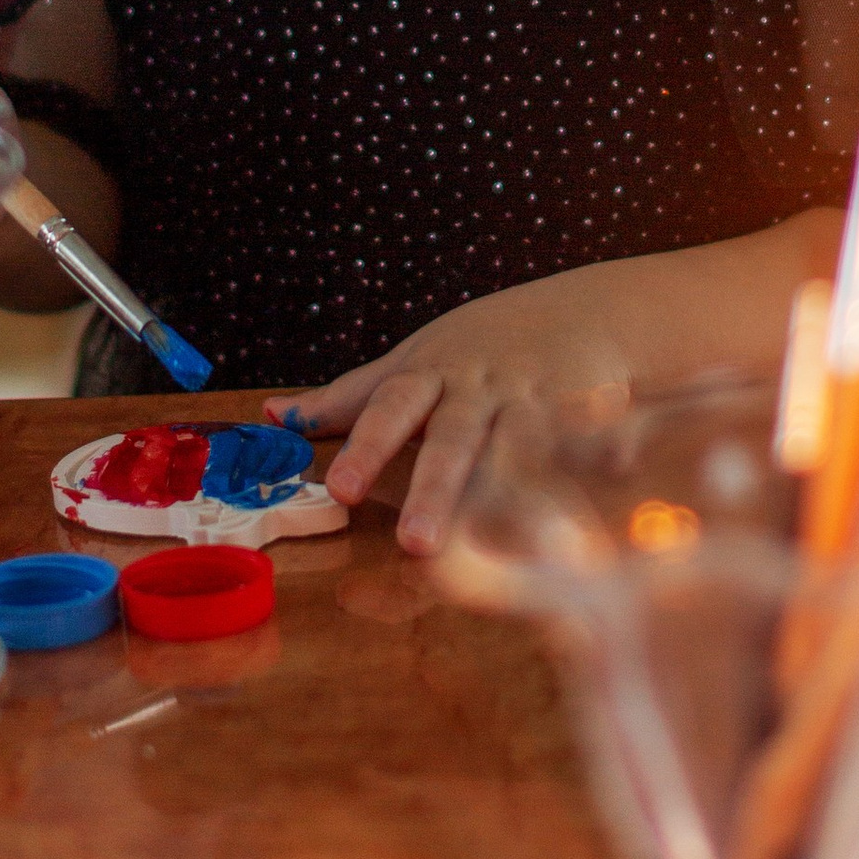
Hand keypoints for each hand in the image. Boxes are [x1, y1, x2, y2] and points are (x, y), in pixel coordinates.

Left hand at [275, 280, 634, 559]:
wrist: (584, 312)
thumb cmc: (483, 345)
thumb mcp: (412, 360)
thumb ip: (347, 396)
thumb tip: (274, 415)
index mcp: (431, 375)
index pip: (391, 409)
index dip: (367, 448)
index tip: (341, 490)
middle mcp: (480, 391)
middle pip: (453, 441)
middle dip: (434, 490)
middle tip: (414, 544)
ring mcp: (534, 405)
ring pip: (514, 454)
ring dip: (504, 497)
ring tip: (489, 546)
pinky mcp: (582, 420)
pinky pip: (575, 455)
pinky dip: (576, 479)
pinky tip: (572, 520)